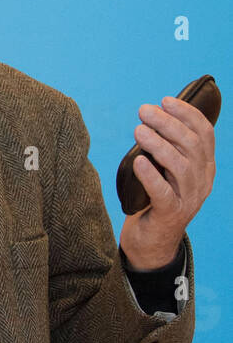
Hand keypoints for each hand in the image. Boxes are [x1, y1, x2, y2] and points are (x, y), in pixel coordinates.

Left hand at [119, 95, 215, 269]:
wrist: (152, 241)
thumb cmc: (153, 198)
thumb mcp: (165, 170)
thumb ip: (164, 148)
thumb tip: (151, 115)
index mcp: (203, 167)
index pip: (205, 135)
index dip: (188, 114)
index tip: (166, 100)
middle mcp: (201, 182)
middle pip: (191, 146)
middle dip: (169, 124)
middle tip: (144, 111)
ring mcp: (189, 199)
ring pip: (181, 166)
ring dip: (159, 145)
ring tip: (138, 130)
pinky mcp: (171, 214)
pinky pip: (163, 193)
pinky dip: (150, 175)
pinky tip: (138, 161)